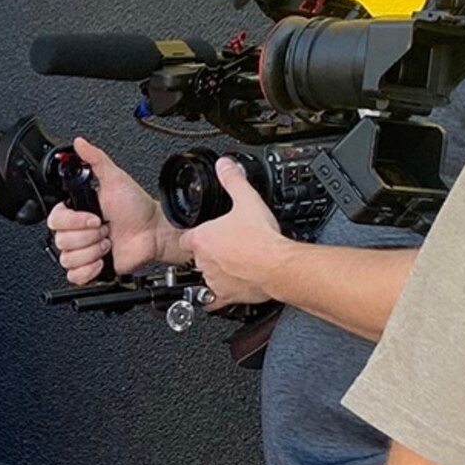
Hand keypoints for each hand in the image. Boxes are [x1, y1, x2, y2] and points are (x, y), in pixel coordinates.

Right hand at [46, 136, 170, 287]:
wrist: (153, 232)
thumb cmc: (136, 207)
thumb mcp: (115, 178)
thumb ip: (95, 159)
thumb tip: (80, 143)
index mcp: (76, 211)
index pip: (54, 220)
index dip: (74, 222)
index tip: (94, 218)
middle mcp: (77, 232)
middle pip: (61, 242)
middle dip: (88, 236)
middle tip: (104, 229)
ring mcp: (83, 251)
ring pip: (68, 259)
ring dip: (91, 251)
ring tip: (107, 243)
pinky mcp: (91, 269)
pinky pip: (74, 276)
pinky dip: (89, 270)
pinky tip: (102, 259)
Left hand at [179, 159, 293, 308]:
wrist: (277, 266)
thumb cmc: (262, 239)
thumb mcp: (247, 200)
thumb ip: (233, 180)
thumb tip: (224, 165)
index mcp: (202, 239)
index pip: (187, 237)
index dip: (196, 233)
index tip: (205, 232)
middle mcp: (204, 262)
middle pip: (198, 256)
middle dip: (210, 251)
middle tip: (227, 245)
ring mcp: (213, 280)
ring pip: (207, 275)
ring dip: (218, 269)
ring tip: (235, 261)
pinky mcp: (226, 296)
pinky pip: (214, 299)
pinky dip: (220, 294)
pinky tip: (229, 286)